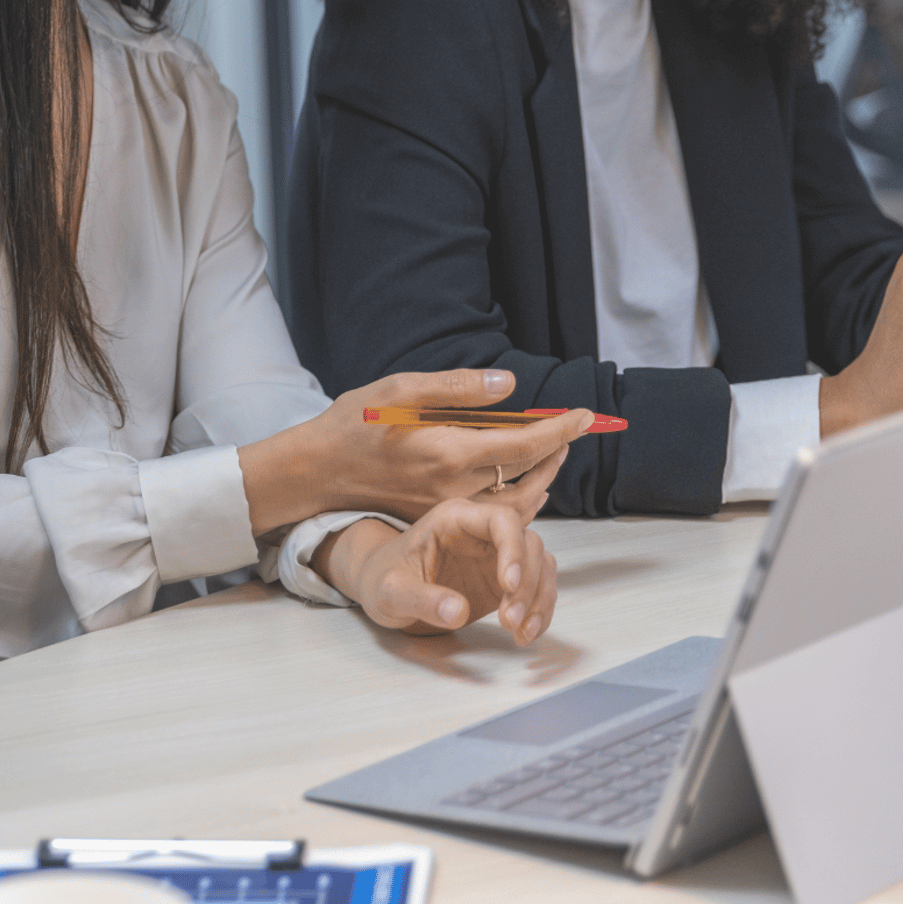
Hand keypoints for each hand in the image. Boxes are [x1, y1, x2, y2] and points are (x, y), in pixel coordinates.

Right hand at [238, 368, 594, 529]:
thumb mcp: (401, 388)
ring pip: (514, 501)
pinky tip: (517, 474)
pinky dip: (514, 493)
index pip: (523, 443)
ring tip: (552, 451)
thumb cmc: (355, 422)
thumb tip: (509, 385)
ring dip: (541, 477)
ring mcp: (445, 508)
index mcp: (448, 451)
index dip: (560, 429)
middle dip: (556, 453)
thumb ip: (458, 388)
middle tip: (572, 430)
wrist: (318, 471)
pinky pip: (489, 511)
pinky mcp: (437, 518)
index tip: (585, 415)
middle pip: (527, 476)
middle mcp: (452, 487)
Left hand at [313, 444, 565, 643]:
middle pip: (528, 543)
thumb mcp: (391, 592)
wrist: (383, 590)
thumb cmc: (382, 580)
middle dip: (527, 584)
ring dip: (539, 599)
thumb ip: (421, 600)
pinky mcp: (503, 580)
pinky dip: (539, 611)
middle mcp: (481, 532)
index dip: (514, 549)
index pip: (501, 520)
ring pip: (540, 565)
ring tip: (519, 634)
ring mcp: (496, 555)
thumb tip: (458, 611)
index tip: (509, 586)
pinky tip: (525, 635)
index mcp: (454, 519)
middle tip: (508, 622)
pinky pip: (537, 588)